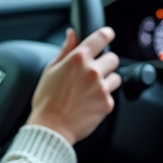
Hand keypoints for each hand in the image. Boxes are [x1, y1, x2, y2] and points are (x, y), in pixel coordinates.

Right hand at [27, 27, 120, 145]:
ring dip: (107, 80)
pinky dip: (103, 98)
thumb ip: (65, 50)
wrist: (51, 128)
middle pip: (113, 58)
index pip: (101, 37)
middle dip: (105, 62)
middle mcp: (92, 71)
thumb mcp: (50, 70)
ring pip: (115, 77)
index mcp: (78, 59)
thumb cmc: (46, 100)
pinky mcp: (107, 103)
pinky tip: (89, 102)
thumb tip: (72, 34)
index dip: (107, 34)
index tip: (108, 35)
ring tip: (91, 89)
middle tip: (94, 71)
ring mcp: (102, 88)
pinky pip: (111, 95)